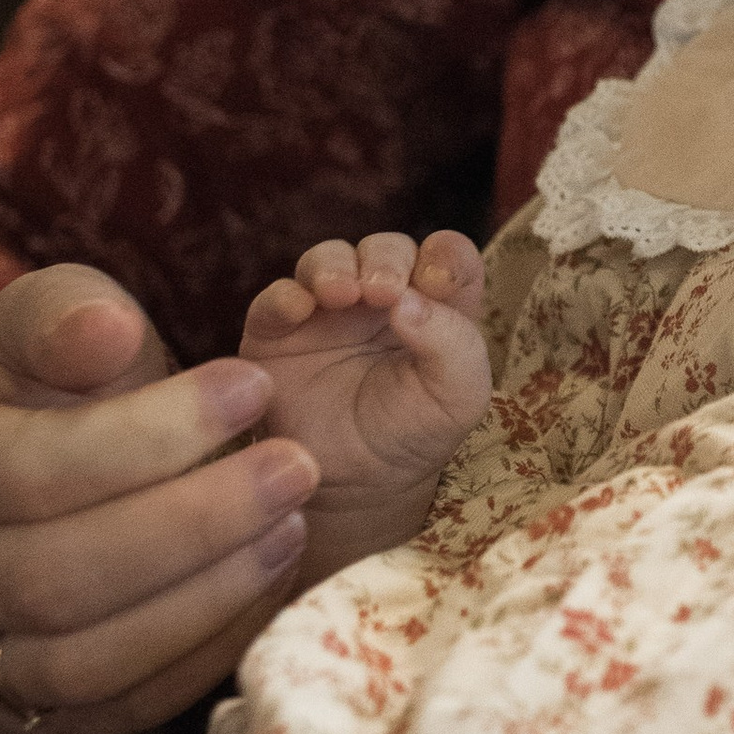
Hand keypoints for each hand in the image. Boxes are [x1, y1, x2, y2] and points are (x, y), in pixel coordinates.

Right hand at [0, 265, 319, 733]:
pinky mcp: (5, 703)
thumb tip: (109, 331)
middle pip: (46, 581)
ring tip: (289, 528)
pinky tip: (263, 591)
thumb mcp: (32, 313)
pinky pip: (105, 712)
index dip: (148, 438)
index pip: (20, 471)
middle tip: (296, 469)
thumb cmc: (24, 371)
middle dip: (191, 527)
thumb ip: (64, 311)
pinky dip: (194, 661)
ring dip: (201, 603)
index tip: (254, 387)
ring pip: (74, 665)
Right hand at [240, 231, 488, 571]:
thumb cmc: (414, 434)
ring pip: (327, 260)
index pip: (445, 256)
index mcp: (434, 304)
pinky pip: (276, 299)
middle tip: (383, 290)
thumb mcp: (458, 396)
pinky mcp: (279, 332)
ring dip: (335, 266)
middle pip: (385, 249)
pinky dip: (285, 295)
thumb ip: (455, 344)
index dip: (444, 256)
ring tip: (341, 293)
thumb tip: (409, 300)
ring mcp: (327, 310)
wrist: (354, 485)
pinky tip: (299, 308)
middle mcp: (381, 297)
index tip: (436, 281)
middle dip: (386, 258)